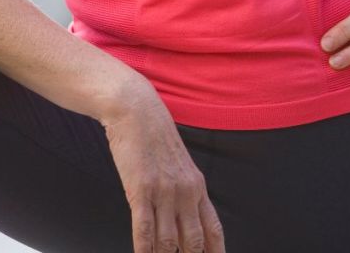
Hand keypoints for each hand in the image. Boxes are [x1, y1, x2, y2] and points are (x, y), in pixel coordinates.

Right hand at [101, 75, 224, 252]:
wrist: (137, 110)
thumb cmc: (155, 138)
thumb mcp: (180, 165)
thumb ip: (186, 193)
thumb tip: (186, 222)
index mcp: (197, 186)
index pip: (213, 230)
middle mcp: (185, 192)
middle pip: (193, 242)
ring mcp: (164, 192)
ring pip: (169, 242)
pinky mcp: (141, 189)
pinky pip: (144, 230)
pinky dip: (145, 251)